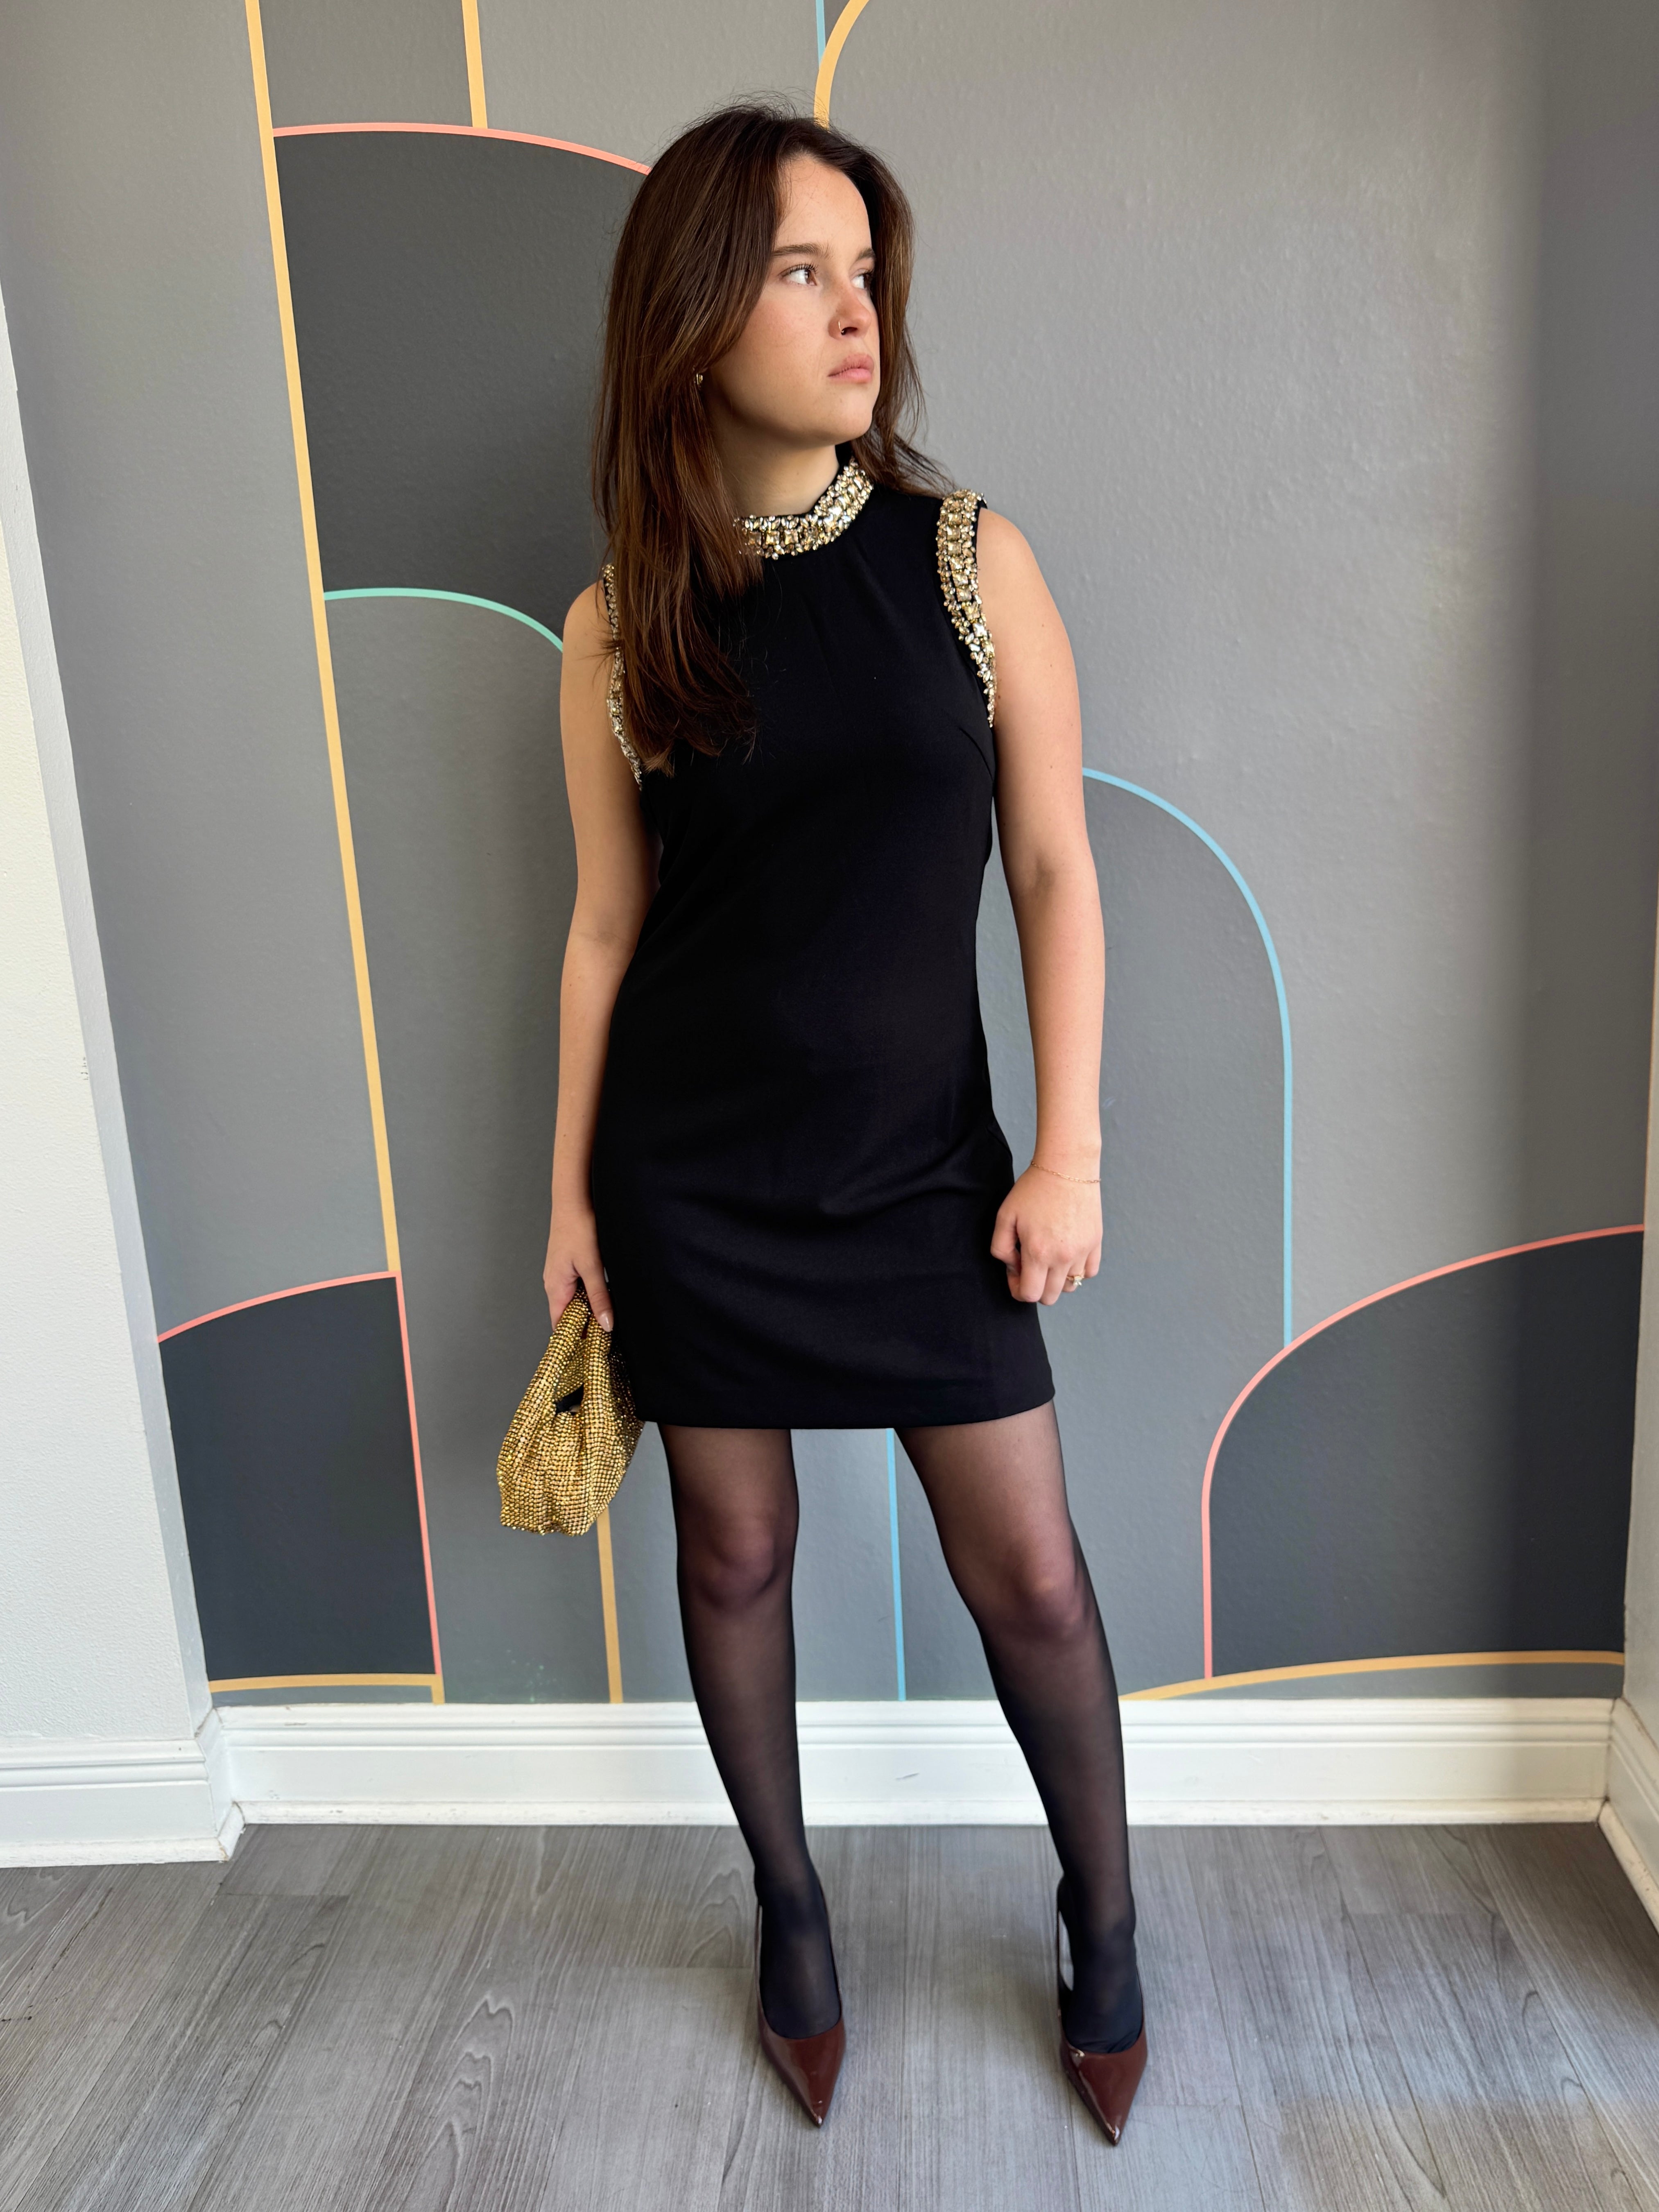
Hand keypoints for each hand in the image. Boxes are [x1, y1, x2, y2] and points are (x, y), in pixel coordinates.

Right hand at [544, 1199, 612, 1330]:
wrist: (574, 1199)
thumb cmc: (578, 1228)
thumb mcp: (592, 1266)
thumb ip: (599, 1297)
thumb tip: (605, 1325)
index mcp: (555, 1288)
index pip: (560, 1326)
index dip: (574, 1341)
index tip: (591, 1353)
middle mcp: (554, 1283)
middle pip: (568, 1315)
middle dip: (585, 1328)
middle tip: (607, 1340)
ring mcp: (561, 1274)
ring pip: (574, 1301)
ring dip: (589, 1311)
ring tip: (608, 1322)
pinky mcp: (569, 1264)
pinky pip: (577, 1288)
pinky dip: (589, 1295)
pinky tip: (604, 1296)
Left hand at [990, 1166, 1101, 1305]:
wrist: (1067, 1167)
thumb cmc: (1033, 1189)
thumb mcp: (1005, 1216)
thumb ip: (1001, 1247)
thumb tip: (1013, 1267)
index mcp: (1038, 1252)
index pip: (1029, 1295)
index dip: (1017, 1289)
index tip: (1015, 1271)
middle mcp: (1063, 1257)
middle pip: (1050, 1297)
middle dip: (1035, 1287)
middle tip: (1029, 1263)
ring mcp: (1083, 1251)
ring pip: (1070, 1287)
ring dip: (1056, 1279)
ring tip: (1048, 1257)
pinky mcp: (1096, 1243)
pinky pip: (1088, 1272)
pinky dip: (1077, 1270)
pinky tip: (1066, 1252)